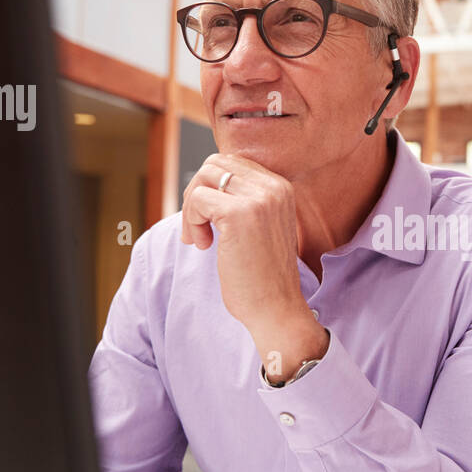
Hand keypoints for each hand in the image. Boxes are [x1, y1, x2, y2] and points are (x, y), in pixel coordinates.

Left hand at [180, 153, 326, 376]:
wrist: (276, 308)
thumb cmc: (263, 275)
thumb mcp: (261, 226)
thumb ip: (244, 200)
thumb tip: (205, 179)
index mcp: (280, 187)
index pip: (232, 163)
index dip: (211, 188)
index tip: (210, 221)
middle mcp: (273, 187)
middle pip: (214, 164)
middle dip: (196, 193)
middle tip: (198, 228)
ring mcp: (258, 199)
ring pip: (203, 177)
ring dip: (191, 208)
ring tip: (199, 238)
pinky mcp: (239, 215)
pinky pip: (197, 200)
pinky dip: (191, 222)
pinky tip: (203, 246)